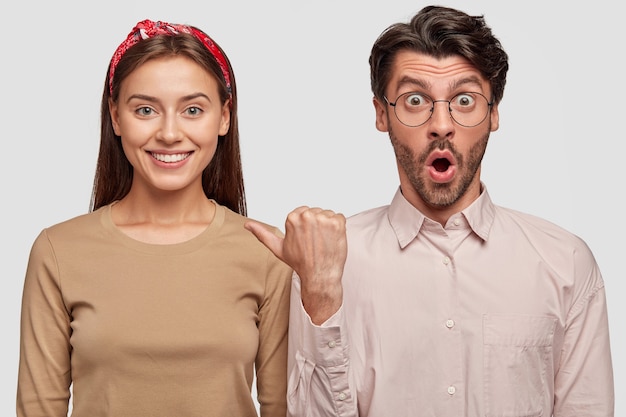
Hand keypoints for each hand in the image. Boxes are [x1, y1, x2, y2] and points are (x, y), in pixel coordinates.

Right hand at [245, 206, 346, 323]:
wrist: (319, 276)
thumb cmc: (300, 263)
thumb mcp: (278, 248)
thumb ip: (262, 234)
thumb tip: (247, 225)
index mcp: (292, 217)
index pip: (304, 212)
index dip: (307, 226)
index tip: (306, 239)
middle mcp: (307, 215)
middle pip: (316, 212)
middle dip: (318, 225)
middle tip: (315, 242)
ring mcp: (323, 219)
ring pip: (328, 215)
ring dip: (328, 227)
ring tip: (323, 242)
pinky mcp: (337, 223)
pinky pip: (340, 217)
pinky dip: (339, 228)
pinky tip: (332, 240)